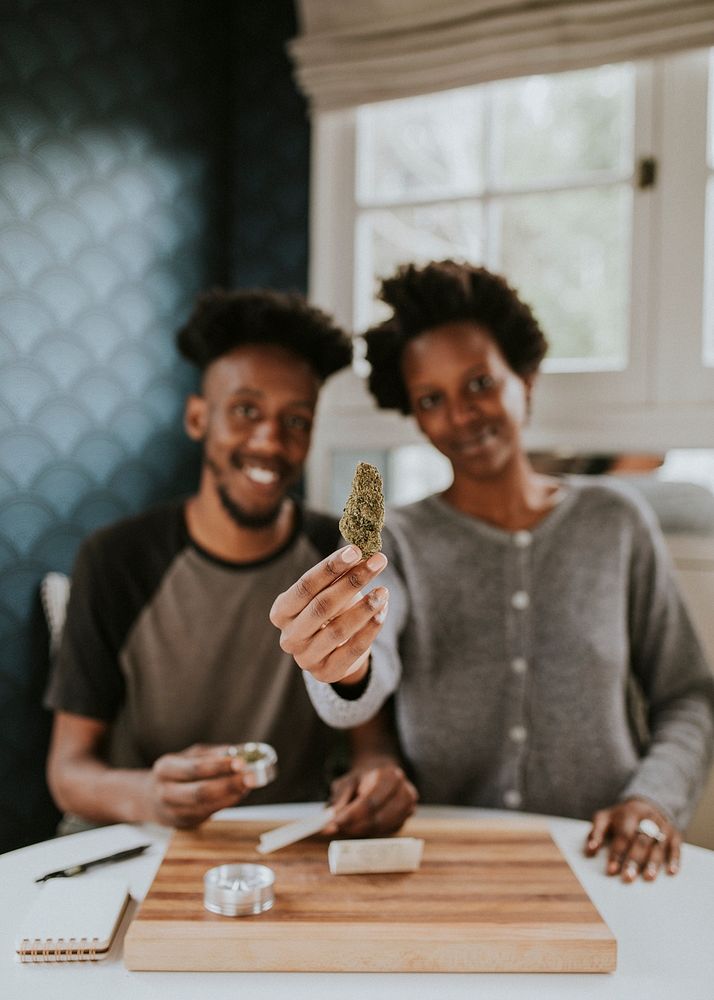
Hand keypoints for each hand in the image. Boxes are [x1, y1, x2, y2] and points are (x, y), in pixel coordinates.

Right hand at [146, 743, 254, 827]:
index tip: (241, 762)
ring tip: (247, 784)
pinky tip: (238, 794)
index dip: (219, 766)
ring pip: (206, 806)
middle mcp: (165, 792)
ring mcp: (173, 812)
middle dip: (229, 784)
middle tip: (250, 777)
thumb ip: (212, 754)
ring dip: (231, 795)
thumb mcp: (188, 756)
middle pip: (200, 792)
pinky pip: (209, 814)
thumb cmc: (175, 773)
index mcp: (165, 769)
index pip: (194, 768)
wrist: (150, 799)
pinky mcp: (184, 824)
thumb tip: (238, 752)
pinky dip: (226, 803)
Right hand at [269, 544, 389, 683]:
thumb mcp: (328, 591)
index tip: (356, 550)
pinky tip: (383, 611)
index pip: (305, 586)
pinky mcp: (327, 673)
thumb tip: (363, 550)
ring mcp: (306, 658)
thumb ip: (339, 573)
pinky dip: (370, 629)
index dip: (330, 567)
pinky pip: (353, 649)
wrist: (333, 651)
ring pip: (338, 630)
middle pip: (322, 606)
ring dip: (365, 607)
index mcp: (281, 612)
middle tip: (378, 562)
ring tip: (383, 591)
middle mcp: (289, 637)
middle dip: (353, 581)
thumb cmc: (329, 611)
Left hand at [327, 758, 417, 836]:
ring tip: (343, 827)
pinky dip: (369, 832)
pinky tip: (357, 827)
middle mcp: (404, 791)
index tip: (332, 824)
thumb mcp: (349, 780)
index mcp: (390, 776)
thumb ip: (340, 799)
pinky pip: (386, 832)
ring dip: (360, 831)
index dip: (350, 816)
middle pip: (377, 818)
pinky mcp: (405, 820)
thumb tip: (329, 820)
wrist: (382, 773)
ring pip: (381, 828)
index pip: (370, 802)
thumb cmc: (364, 778)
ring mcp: (408, 807)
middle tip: (334, 829)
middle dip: (353, 826)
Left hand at [585, 797, 680, 881]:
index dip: (616, 853)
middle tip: (628, 877)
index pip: (623, 835)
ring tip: (648, 878)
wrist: (646, 804)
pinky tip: (672, 872)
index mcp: (628, 814)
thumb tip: (589, 851)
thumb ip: (595, 832)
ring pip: (658, 844)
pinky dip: (675, 859)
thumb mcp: (605, 818)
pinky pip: (677, 846)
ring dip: (653, 862)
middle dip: (634, 860)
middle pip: (640, 840)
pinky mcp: (675, 833)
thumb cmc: (621, 818)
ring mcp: (662, 825)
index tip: (611, 870)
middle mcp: (647, 818)